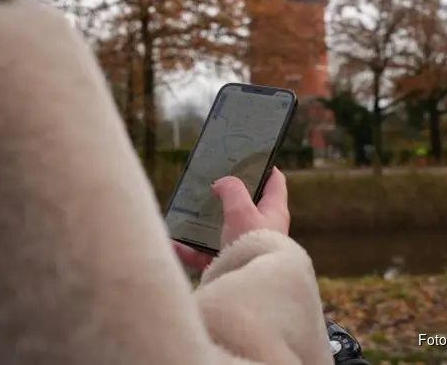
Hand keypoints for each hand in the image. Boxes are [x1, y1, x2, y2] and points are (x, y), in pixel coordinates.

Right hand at [173, 167, 289, 270]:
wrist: (251, 292)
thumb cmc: (253, 246)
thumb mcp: (242, 210)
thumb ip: (232, 190)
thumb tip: (222, 183)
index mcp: (273, 212)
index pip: (274, 181)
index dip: (263, 166)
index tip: (247, 156)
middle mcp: (262, 229)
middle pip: (244, 205)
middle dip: (225, 195)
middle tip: (208, 181)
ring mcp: (244, 247)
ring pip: (221, 230)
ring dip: (202, 223)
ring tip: (184, 212)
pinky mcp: (229, 265)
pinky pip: (205, 254)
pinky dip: (189, 249)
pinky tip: (172, 243)